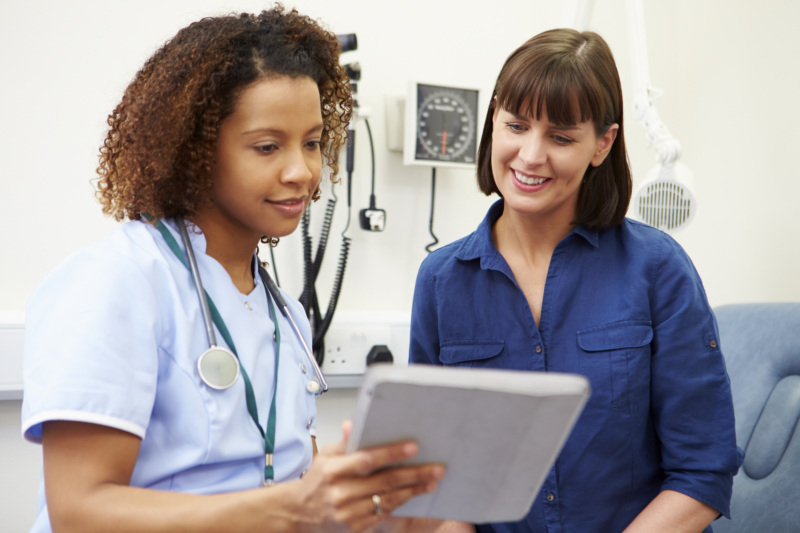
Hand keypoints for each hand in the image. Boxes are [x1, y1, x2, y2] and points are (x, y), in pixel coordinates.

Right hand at [291, 421, 444, 532]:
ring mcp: (348, 513)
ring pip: (387, 500)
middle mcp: (340, 493)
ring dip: (413, 491)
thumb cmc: (316, 481)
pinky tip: (413, 495)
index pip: (366, 460)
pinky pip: (383, 515)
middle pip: (384, 482)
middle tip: (436, 468)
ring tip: (431, 482)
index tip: (413, 447)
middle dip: (414, 474)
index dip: (391, 453)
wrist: (299, 513)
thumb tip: (354, 423)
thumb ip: (345, 442)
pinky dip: (400, 504)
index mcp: (333, 471)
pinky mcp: (355, 528)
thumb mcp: (325, 456)